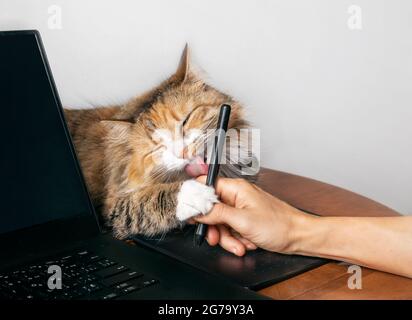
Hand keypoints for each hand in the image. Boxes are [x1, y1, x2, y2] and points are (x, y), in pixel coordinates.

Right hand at [193, 176, 309, 255]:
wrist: (298, 237)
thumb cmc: (279, 224)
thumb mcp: (243, 220)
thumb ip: (217, 214)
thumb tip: (198, 210)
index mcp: (236, 188)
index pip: (207, 186)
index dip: (197, 200)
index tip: (193, 215)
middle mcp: (237, 196)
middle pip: (211, 210)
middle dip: (215, 228)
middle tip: (215, 239)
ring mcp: (241, 209)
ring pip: (220, 224)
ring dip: (227, 238)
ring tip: (240, 246)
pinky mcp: (245, 221)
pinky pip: (231, 231)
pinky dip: (236, 240)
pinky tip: (247, 244)